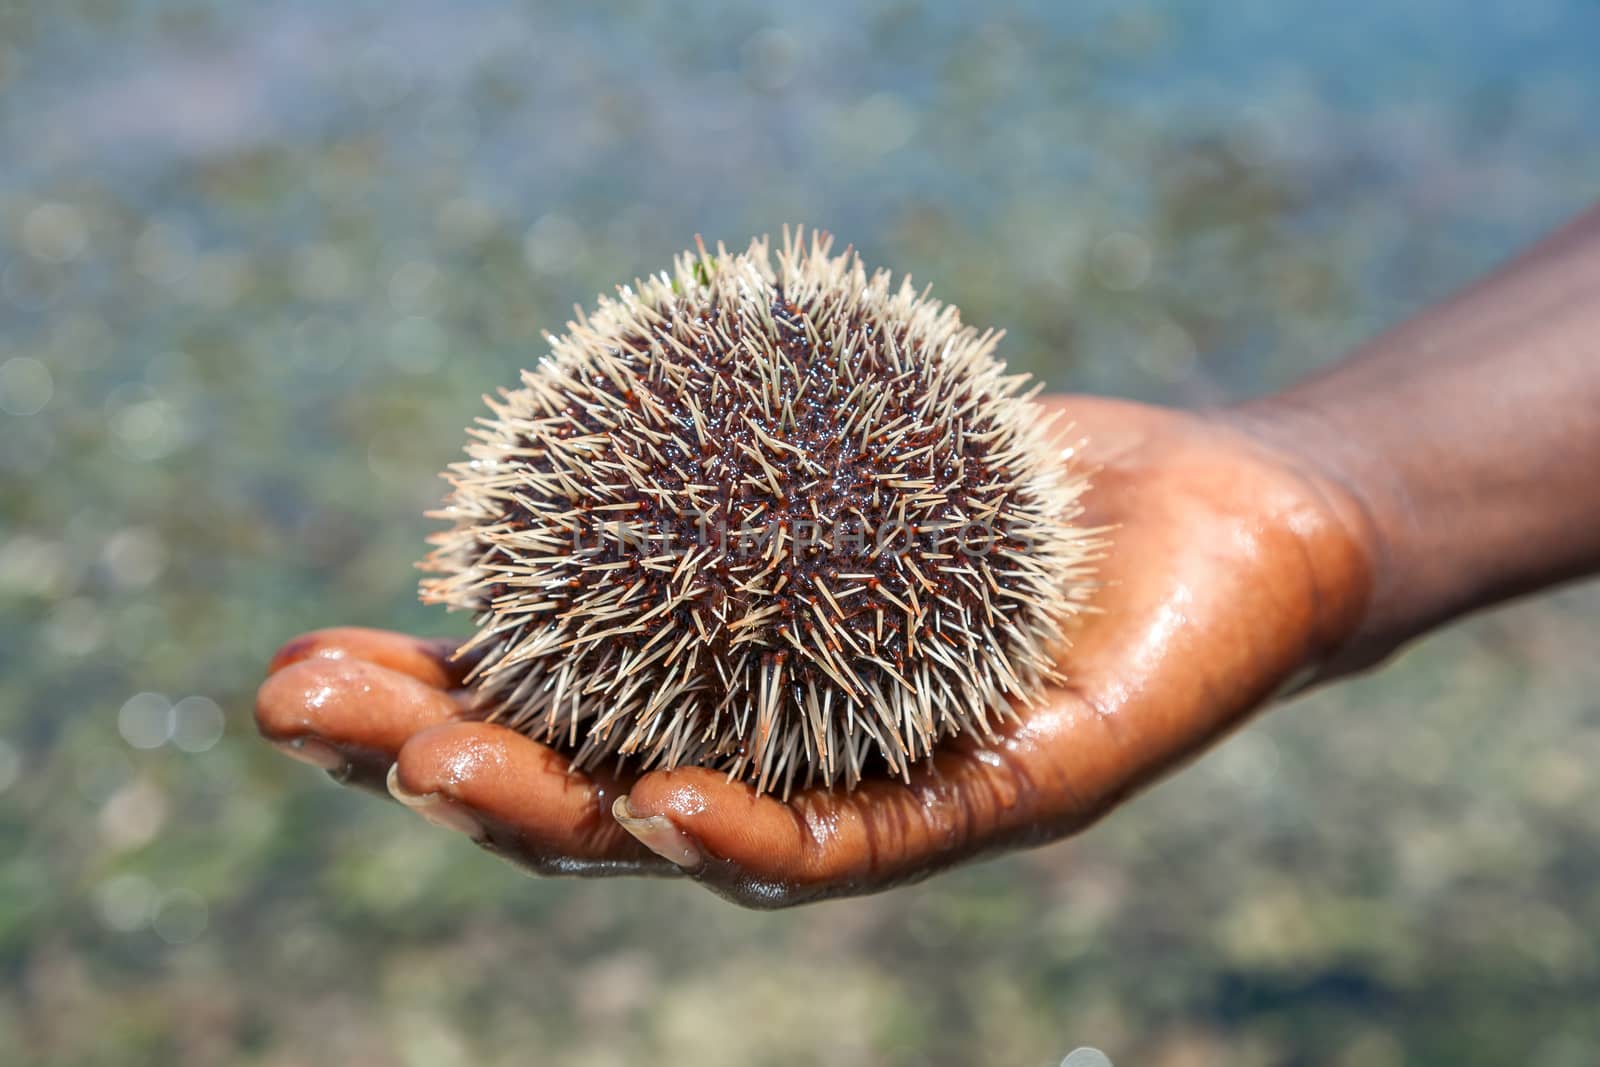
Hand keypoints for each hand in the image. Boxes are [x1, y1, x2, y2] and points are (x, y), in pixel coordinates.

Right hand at [255, 395, 1375, 905]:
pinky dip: (753, 839)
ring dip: (558, 816)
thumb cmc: (1027, 487)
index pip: (559, 721)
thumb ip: (732, 463)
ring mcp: (888, 804)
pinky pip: (866, 843)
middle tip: (310, 719)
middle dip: (445, 769)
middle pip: (592, 799)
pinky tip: (661, 812)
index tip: (297, 670)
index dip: (425, 709)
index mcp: (741, 701)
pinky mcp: (1001, 804)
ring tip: (440, 767)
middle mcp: (792, 772)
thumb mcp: (855, 453)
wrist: (1235, 516)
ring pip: (694, 847)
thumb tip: (585, 416)